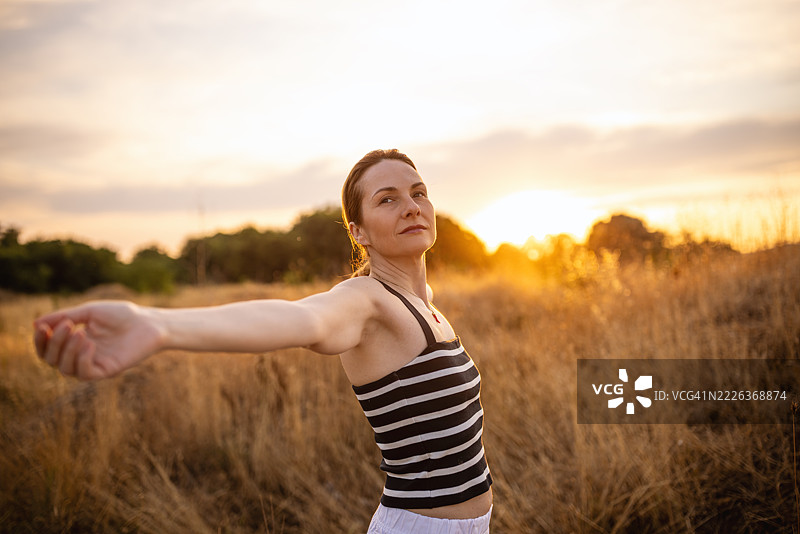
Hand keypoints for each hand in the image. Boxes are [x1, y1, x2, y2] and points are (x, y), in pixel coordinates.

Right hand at [33, 301, 164, 379]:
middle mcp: (81, 355)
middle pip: (52, 360)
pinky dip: (82, 360)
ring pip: (65, 369)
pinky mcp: (106, 371)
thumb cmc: (122, 315)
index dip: (40, 341)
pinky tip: (90, 345)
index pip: (48, 348)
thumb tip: (35, 324)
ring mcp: (93, 364)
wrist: (149, 322)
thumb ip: (64, 317)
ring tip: (81, 333)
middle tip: (67, 326)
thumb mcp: (89, 312)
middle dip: (54, 343)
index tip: (41, 327)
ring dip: (67, 351)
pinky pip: (85, 374)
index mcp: (74, 341)